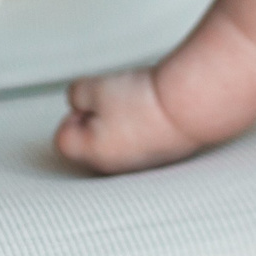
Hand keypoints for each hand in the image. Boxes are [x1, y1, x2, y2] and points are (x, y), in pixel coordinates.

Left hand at [55, 66, 205, 173]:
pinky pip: (144, 142)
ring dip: (121, 123)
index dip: (73, 114)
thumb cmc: (147, 102)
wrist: (191, 106)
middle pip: (91, 144)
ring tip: (138, 103)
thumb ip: (77, 95)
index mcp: (93, 153)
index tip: (88, 101)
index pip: (63, 140)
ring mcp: (142, 165)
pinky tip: (156, 111)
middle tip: (112, 100)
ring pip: (119, 143)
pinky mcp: (165, 157)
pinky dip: (145, 127)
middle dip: (96, 120)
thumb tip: (80, 101)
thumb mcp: (96, 87)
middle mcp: (116, 167)